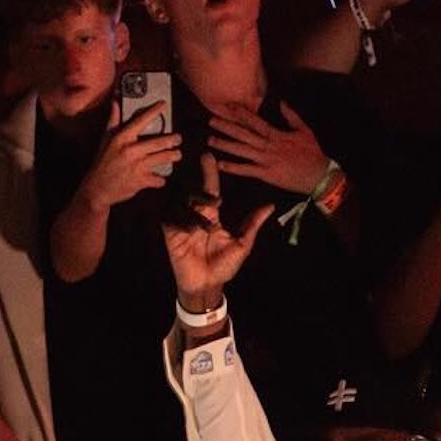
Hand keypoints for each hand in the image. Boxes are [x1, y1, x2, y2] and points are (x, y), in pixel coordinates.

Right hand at [78, 100, 180, 209]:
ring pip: (164, 158)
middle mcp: (132, 150)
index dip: (154, 111)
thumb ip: (113, 120)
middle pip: (160, 141)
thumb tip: (115, 101)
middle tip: (178, 138)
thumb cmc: (102, 163)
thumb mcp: (105, 140)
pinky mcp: (141, 181)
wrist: (98, 189)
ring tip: (177, 155)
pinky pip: (159, 179)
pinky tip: (160, 178)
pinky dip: (160, 180)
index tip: (164, 104)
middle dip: (173, 139)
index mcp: (123, 138)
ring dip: (173, 156)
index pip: (141, 120)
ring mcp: (138, 166)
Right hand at [162, 153, 275, 310]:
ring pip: (182, 204)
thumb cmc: (224, 266)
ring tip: (205, 231)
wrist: (207, 285)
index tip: (208, 155)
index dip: (208, 172)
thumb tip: (270, 205)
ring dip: (195, 214)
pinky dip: (181, 223)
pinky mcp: (170, 234)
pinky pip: (170, 219)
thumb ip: (252, 224)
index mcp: (212, 215)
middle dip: (202, 194)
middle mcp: (195, 216)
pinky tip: (190, 233)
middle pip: (194, 193)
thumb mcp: (242, 245)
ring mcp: (181, 224)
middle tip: (214, 207)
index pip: (210, 188)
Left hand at [209, 103, 331, 195]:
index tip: (229, 106)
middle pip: (244, 134)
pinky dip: (233, 167)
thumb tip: (281, 101)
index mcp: (276, 135)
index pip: (255, 121)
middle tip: (211, 120)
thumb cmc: (312, 153)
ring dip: (225, 145)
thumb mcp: (304, 130)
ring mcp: (266, 160)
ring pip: (242, 151)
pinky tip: (220, 164)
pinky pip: (246, 170)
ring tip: (210, 140)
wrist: (318, 175)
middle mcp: (268, 146)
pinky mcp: (266, 174)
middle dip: (227, 126)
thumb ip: (291, 116)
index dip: (241, 113)